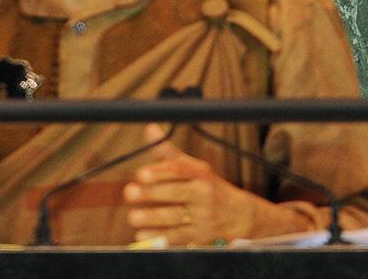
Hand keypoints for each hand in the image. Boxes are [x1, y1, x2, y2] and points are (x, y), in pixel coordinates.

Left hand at [123, 124, 257, 245]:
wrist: (238, 216)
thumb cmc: (207, 187)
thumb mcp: (193, 168)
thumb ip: (168, 153)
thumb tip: (149, 129)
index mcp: (199, 173)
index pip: (179, 170)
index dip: (160, 172)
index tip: (141, 174)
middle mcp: (202, 194)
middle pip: (176, 193)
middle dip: (151, 194)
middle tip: (130, 193)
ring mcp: (202, 218)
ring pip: (175, 218)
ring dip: (152, 218)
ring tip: (132, 216)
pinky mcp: (199, 238)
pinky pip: (177, 238)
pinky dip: (159, 237)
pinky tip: (142, 235)